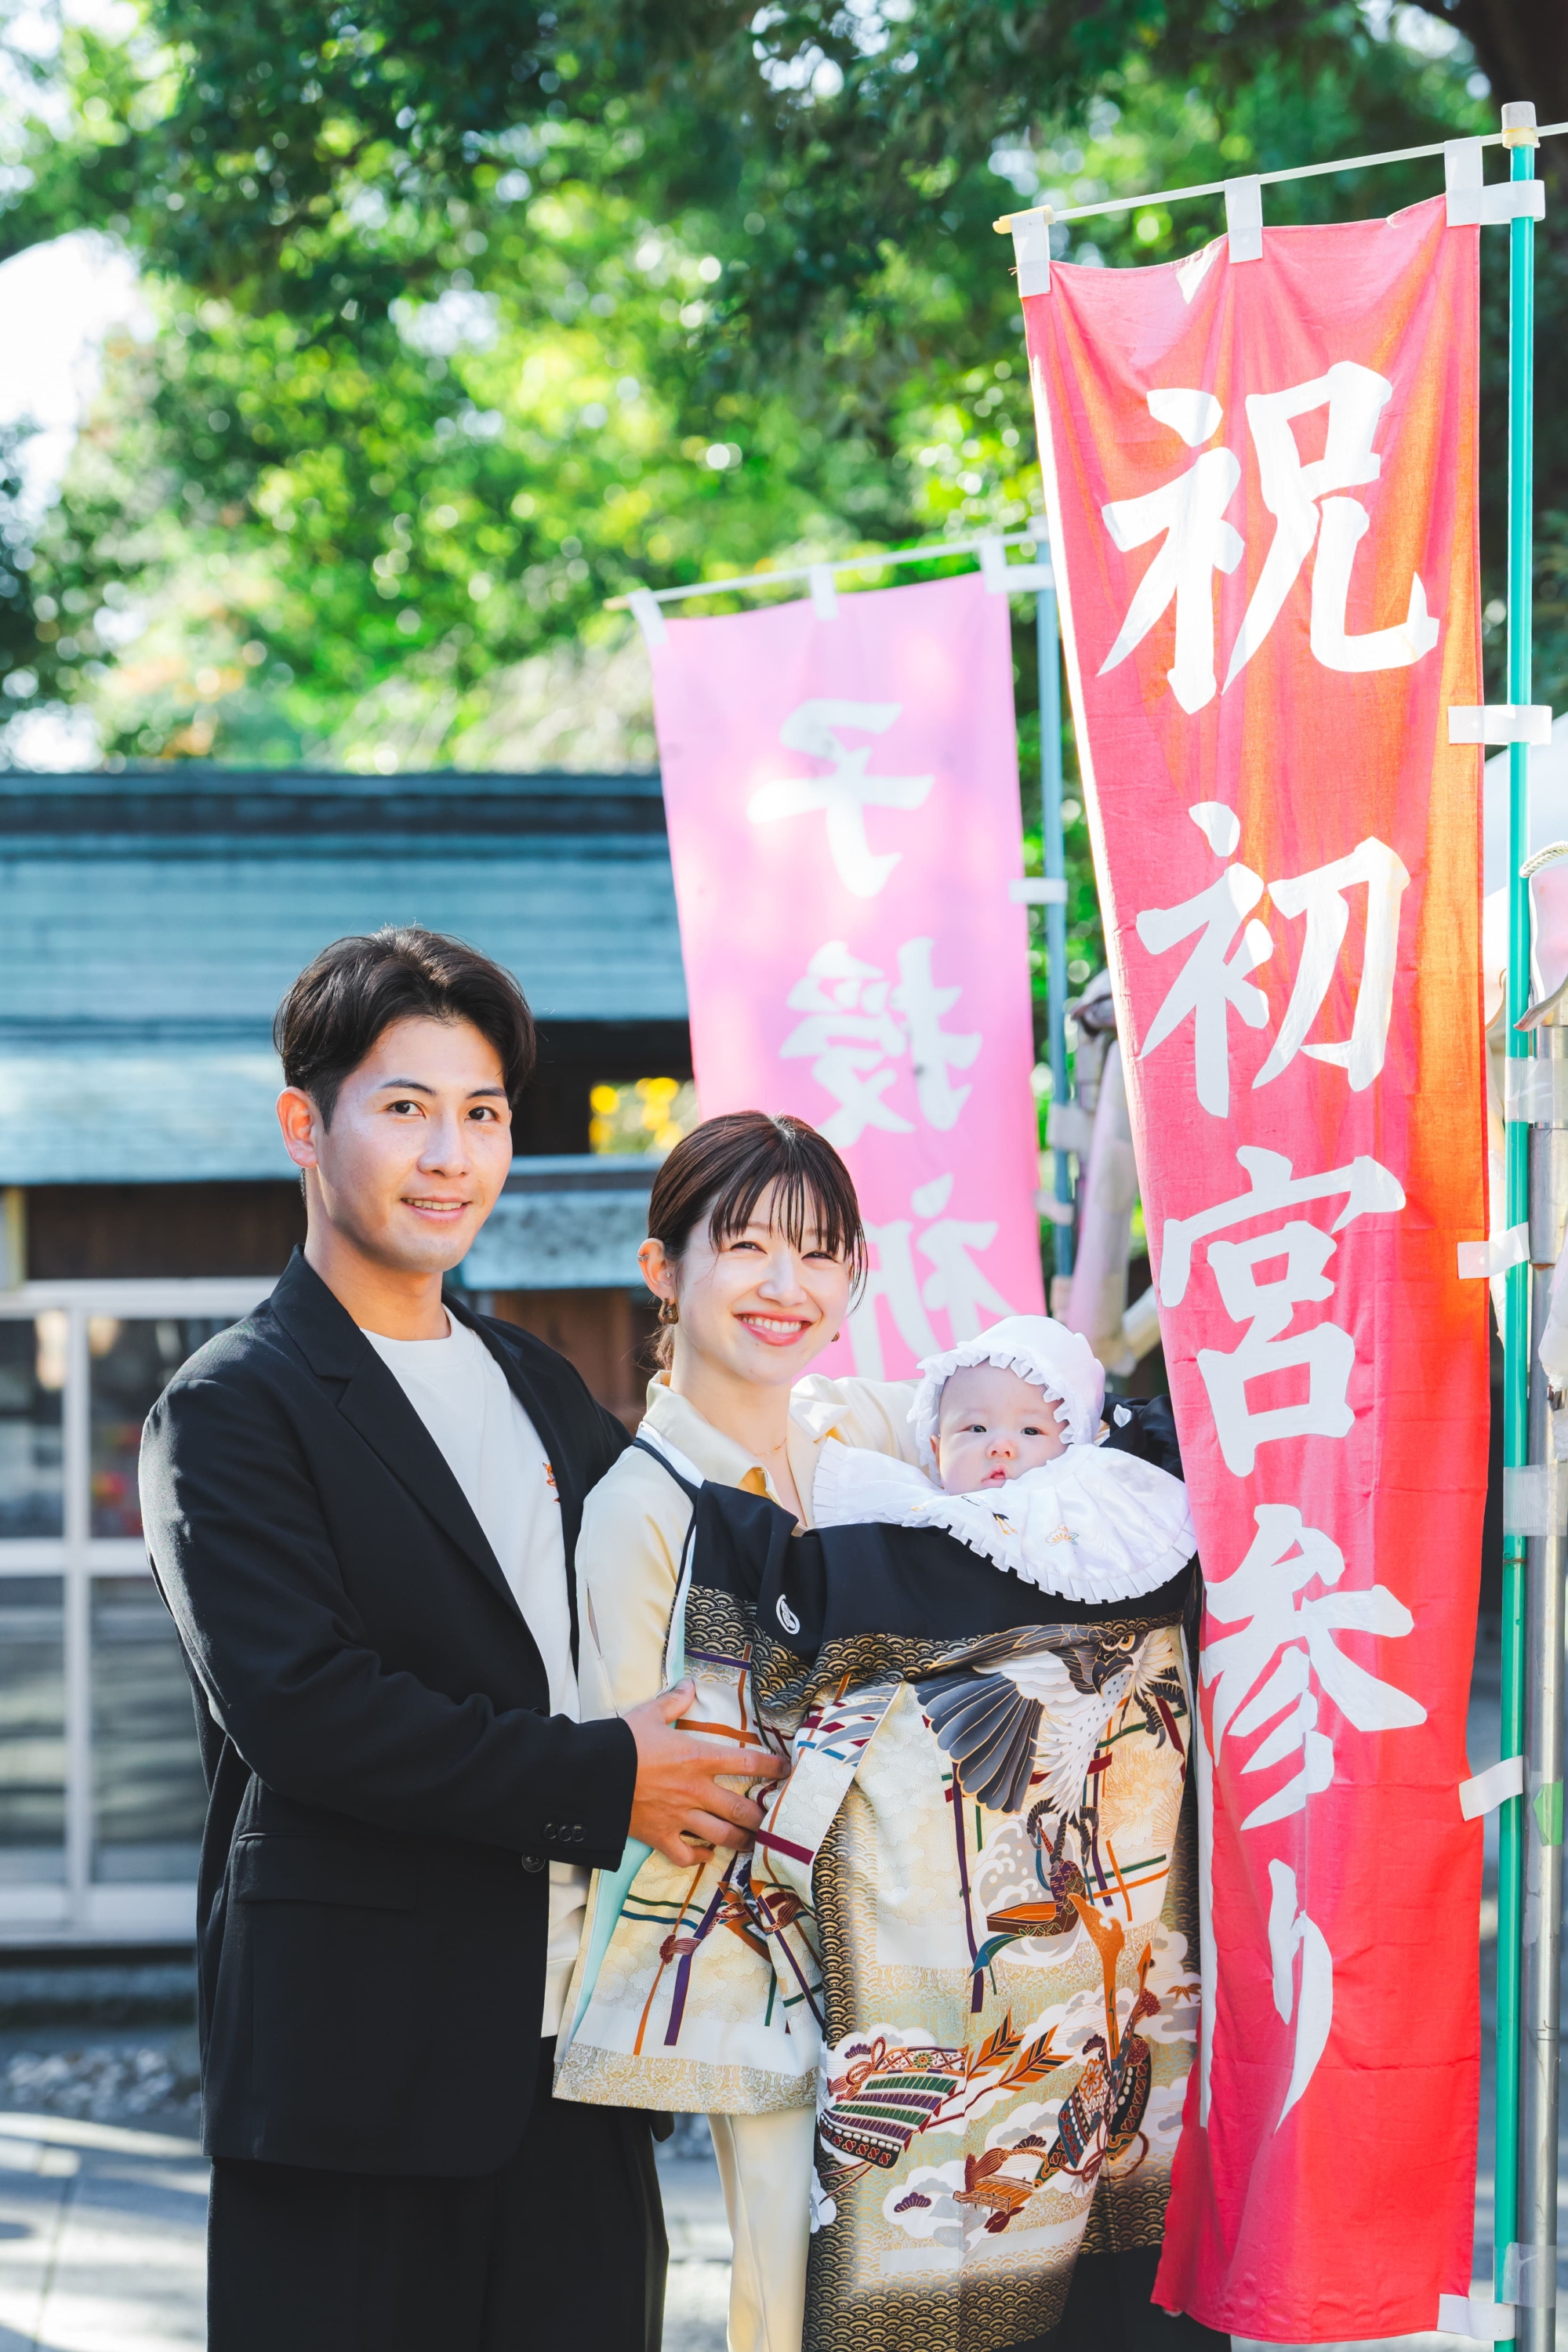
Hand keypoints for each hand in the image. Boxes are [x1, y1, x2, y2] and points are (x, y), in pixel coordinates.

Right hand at [623, 1680, 786, 1869]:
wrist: (592, 1774)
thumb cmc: (623, 1742)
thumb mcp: (650, 1715)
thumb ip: (674, 1702)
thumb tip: (689, 1684)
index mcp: (698, 1758)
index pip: (747, 1763)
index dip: (772, 1768)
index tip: (787, 1771)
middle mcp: (696, 1791)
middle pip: (741, 1809)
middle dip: (762, 1817)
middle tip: (774, 1820)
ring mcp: (679, 1817)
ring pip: (720, 1835)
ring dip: (741, 1841)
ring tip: (753, 1843)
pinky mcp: (660, 1836)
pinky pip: (686, 1855)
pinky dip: (699, 1858)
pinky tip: (706, 1855)